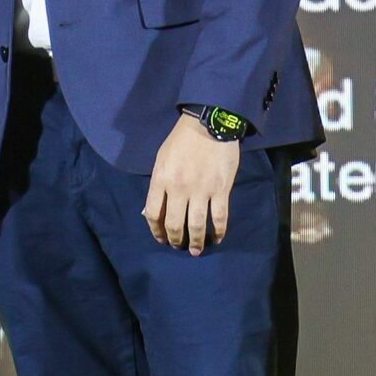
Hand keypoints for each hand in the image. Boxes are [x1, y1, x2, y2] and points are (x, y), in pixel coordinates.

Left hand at [144, 112, 237, 252]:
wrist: (208, 125)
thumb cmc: (181, 141)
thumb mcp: (161, 160)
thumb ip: (159, 184)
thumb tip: (156, 209)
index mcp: (161, 180)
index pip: (154, 213)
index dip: (156, 230)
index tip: (160, 238)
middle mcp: (179, 189)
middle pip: (174, 223)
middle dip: (175, 239)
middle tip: (177, 246)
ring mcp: (201, 190)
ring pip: (196, 225)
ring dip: (196, 241)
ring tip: (195, 250)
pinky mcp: (221, 190)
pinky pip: (220, 217)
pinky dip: (219, 231)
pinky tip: (217, 238)